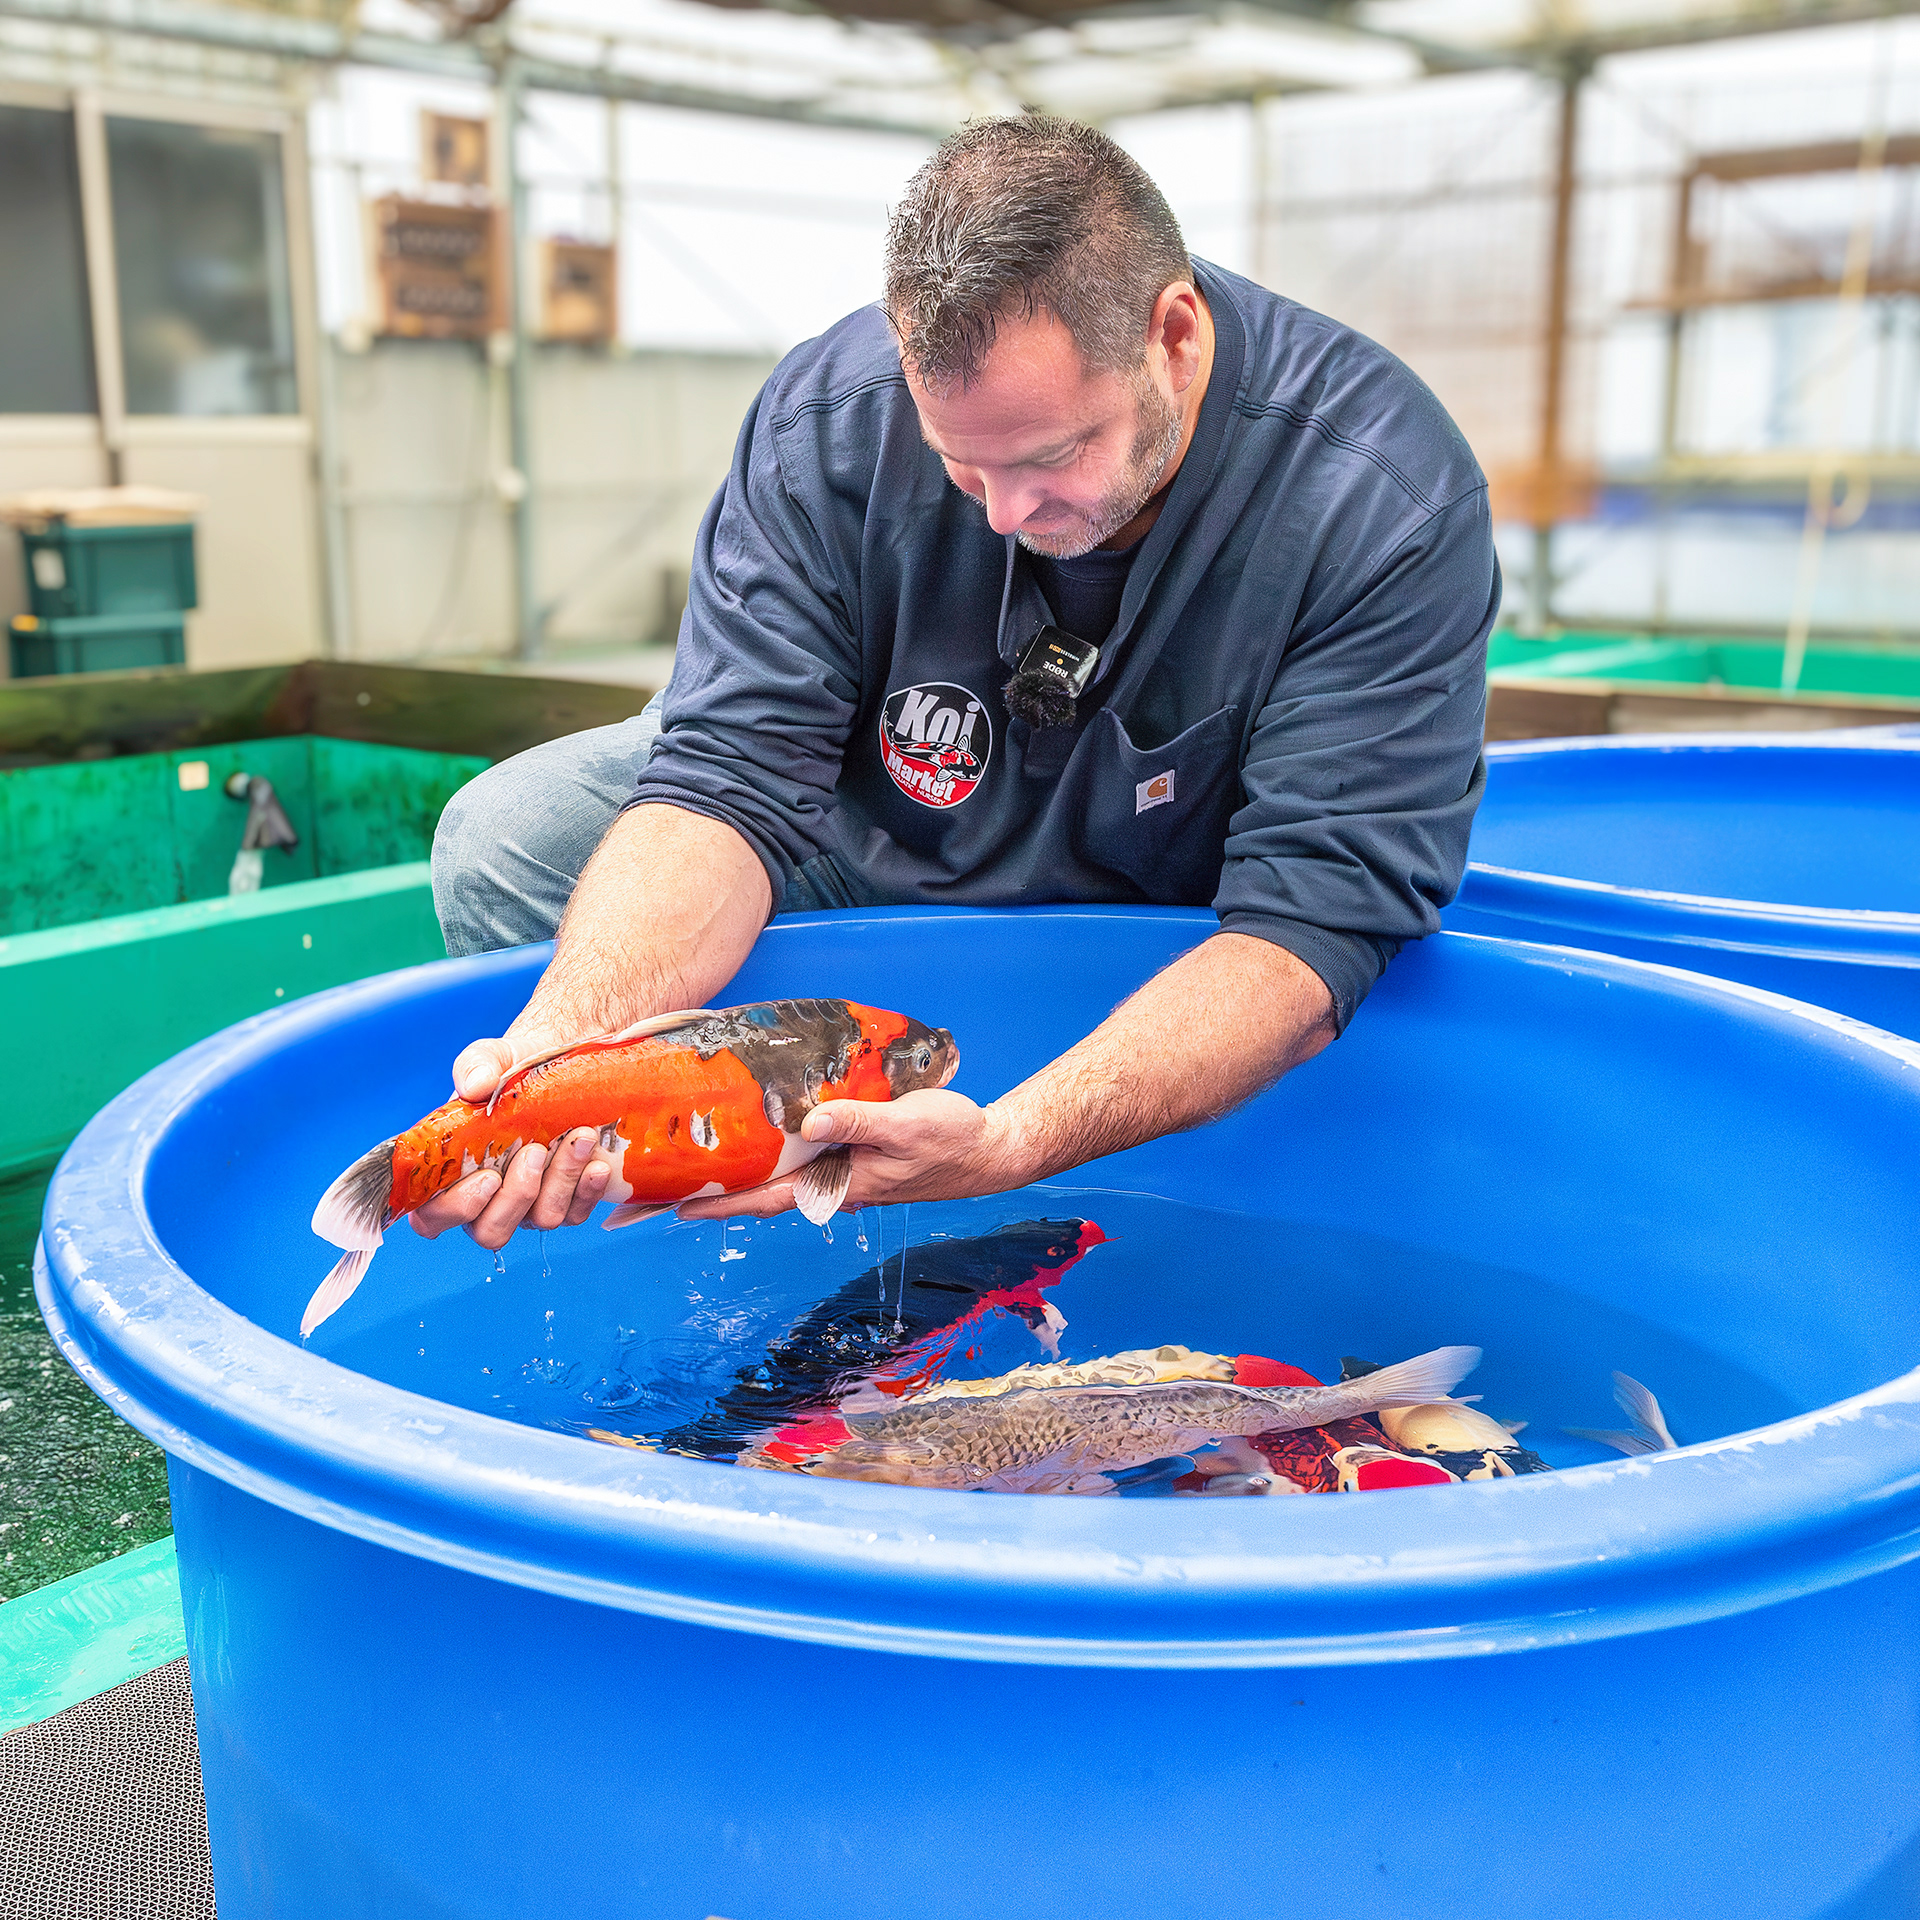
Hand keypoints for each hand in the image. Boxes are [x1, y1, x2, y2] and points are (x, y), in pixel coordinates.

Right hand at [409, 1031, 612, 1248]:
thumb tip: (475, 1085)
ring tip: (579, 1137)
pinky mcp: (567, 1201)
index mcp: (452, 1172)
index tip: (488, 1177)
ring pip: (542, 1219)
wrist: (561, 1066)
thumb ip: (475, 1066)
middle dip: (517, 1196)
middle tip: (535, 1152)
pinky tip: (597, 1163)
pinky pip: (576, 1213)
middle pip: (490, 1231)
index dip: (455, 1210)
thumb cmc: (513, 1070)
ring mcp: (530, 1204)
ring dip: (561, 1181)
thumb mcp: (493, 1058)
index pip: (432, 1217)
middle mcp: (489, 1198)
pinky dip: (588, 1190)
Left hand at [675, 1089, 1029, 1221]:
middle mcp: (827, 1184)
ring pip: (768, 1177)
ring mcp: (836, 1173)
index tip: (661, 1208)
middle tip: (642, 1196)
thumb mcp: (906, 1126)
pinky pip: (792, 1159)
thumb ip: (858, 1121)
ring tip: (677, 1164)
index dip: (711, 1204)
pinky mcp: (847, 1156)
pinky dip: (759, 1154)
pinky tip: (744, 1137)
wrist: (990, 1149)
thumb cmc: (951, 1139)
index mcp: (835, 1184)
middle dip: (699, 1195)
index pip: (760, 1198)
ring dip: (725, 1175)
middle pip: (751, 1193)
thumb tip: (809, 1121)